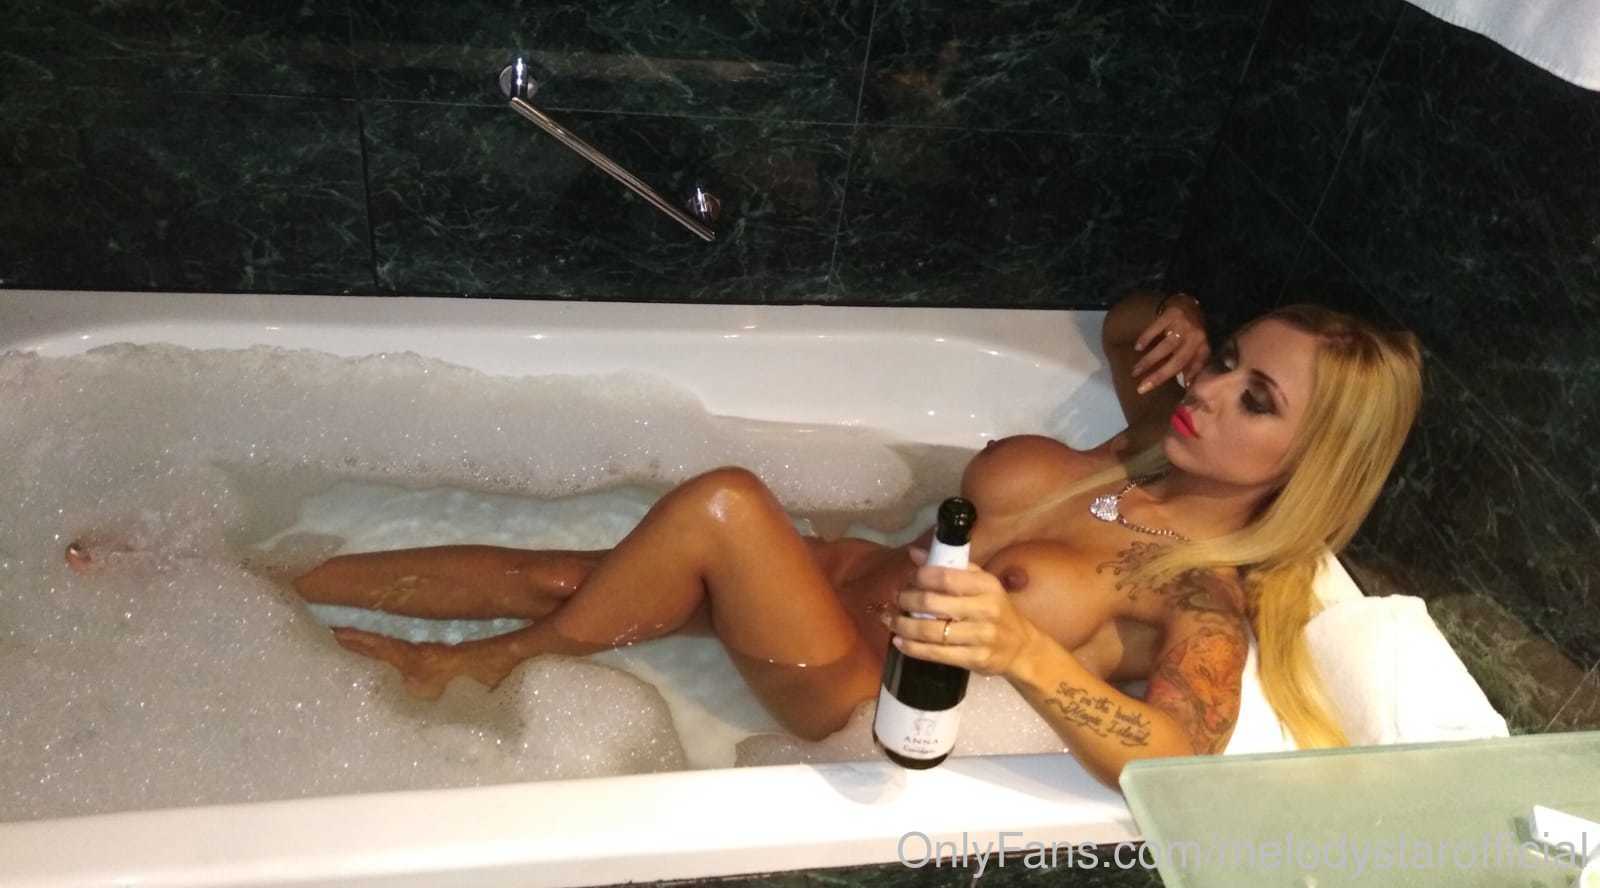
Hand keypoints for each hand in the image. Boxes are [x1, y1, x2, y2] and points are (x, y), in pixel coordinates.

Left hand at [878, 547, 1038, 676]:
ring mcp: (981, 636)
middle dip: (906, 601)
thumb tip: (914, 554)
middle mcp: (985, 609)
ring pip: (930, 631)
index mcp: (986, 585)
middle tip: (896, 600)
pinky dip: (912, 648)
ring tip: (890, 620)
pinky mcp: (975, 659)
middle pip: (932, 604)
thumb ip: (950, 568)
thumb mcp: (981, 584)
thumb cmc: (995, 610)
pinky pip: (936, 653)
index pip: (946, 577)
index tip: (908, 580)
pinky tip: (899, 642)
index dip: (920, 577)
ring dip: (903, 625)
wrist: (1021, 647)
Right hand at [1132, 292, 1208, 394]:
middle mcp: (1195, 337)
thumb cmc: (1192, 332)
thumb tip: (1188, 386)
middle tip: (1141, 388)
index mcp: (1203, 347)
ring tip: (1135, 371)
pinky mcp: (1171, 314)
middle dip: (1158, 376)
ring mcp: (1183, 325)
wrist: (1190, 304)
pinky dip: (1146, 338)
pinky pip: (1156, 328)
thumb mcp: (1198, 348)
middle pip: (1176, 362)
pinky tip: (1137, 347)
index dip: (1189, 378)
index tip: (1182, 390)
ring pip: (1164, 347)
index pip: (1194, 366)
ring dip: (1148, 361)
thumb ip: (1194, 365)